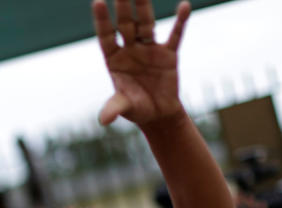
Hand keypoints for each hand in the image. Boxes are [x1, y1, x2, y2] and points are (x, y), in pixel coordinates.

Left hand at [92, 0, 190, 125]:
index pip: (106, 36)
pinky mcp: (168, 54)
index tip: (97, 2)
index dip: (102, 20)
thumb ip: (114, 108)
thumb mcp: (125, 108)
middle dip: (123, 5)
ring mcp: (149, 49)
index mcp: (114, 59)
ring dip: (144, 5)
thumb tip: (103, 120)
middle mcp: (130, 49)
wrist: (158, 115)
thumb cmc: (137, 109)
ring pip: (146, 23)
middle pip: (125, 23)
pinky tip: (184, 6)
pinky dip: (180, 22)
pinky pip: (175, 35)